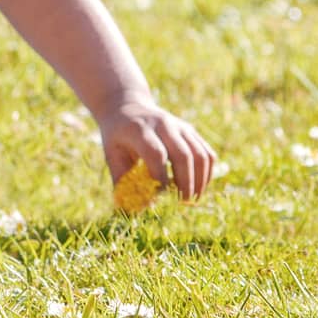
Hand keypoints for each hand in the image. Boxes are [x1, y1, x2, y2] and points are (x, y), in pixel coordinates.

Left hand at [97, 99, 215, 201]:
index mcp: (139, 129)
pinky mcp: (190, 130)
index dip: (160, 177)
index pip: (156, 154)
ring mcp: (180, 126)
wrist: (127, 107)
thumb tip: (135, 209)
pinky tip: (198, 186)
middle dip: (186, 182)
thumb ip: (122, 180)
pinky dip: (206, 172)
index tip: (161, 195)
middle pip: (183, 154)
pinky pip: (206, 153)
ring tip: (192, 199)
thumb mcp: (111, 153)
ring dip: (200, 180)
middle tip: (183, 202)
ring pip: (200, 154)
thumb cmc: (117, 136)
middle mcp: (162, 124)